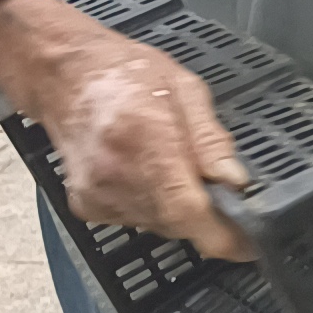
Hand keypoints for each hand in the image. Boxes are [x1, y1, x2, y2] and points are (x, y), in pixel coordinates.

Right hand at [0, 0, 250, 257]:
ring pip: (159, 225)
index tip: (248, 240)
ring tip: (172, 164)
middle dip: (207, 214)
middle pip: (177, 222)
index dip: (223, 233)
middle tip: (216, 186)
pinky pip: (136, 220)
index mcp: (143, 137)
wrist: (64, 75)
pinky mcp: (85, 206)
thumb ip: (211, 141)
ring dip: (179, 207)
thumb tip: (235, 182)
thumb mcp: (186, 89)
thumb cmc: (125, 72)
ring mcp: (96, 193)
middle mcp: (114, 172)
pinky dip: (153, 205)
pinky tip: (146, 171)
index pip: (187, 208)